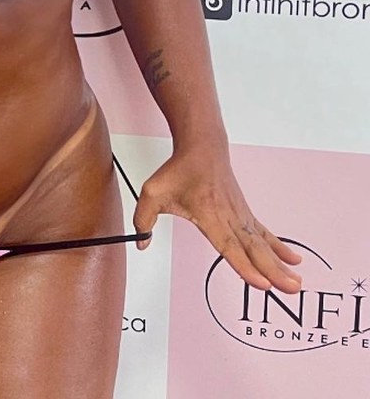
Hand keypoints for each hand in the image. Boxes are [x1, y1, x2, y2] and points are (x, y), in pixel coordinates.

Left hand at [132, 146, 302, 293]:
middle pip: (253, 250)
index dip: (245, 267)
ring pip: (262, 244)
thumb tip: (141, 243)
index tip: (261, 284)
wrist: (202, 146)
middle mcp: (229, 217)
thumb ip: (143, 219)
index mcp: (209, 215)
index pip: (229, 246)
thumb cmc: (178, 170)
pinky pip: (264, 233)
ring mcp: (240, 215)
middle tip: (290, 290)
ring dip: (280, 265)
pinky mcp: (245, 213)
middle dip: (272, 272)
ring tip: (296, 283)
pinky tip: (293, 261)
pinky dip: (279, 248)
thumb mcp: (153, 193)